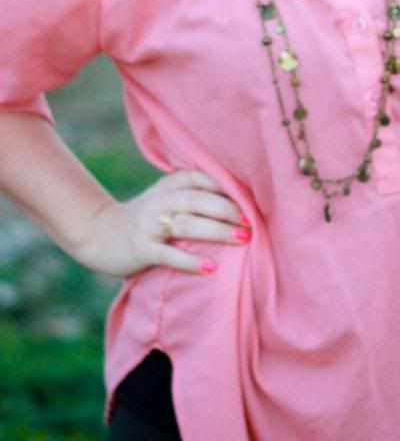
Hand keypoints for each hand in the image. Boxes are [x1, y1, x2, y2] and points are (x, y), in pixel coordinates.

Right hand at [70, 170, 250, 276]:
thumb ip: (195, 195)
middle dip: (228, 209)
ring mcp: (149, 225)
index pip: (202, 178)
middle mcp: (160, 201)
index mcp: (170, 185)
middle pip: (198, 200)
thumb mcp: (167, 198)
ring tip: (242, 238)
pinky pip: (168, 254)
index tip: (254, 196)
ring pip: (186, 224)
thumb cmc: (146, 217)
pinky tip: (210, 267)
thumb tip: (241, 200)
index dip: (227, 186)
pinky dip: (190, 261)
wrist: (98, 234)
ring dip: (216, 230)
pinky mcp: (140, 249)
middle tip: (253, 220)